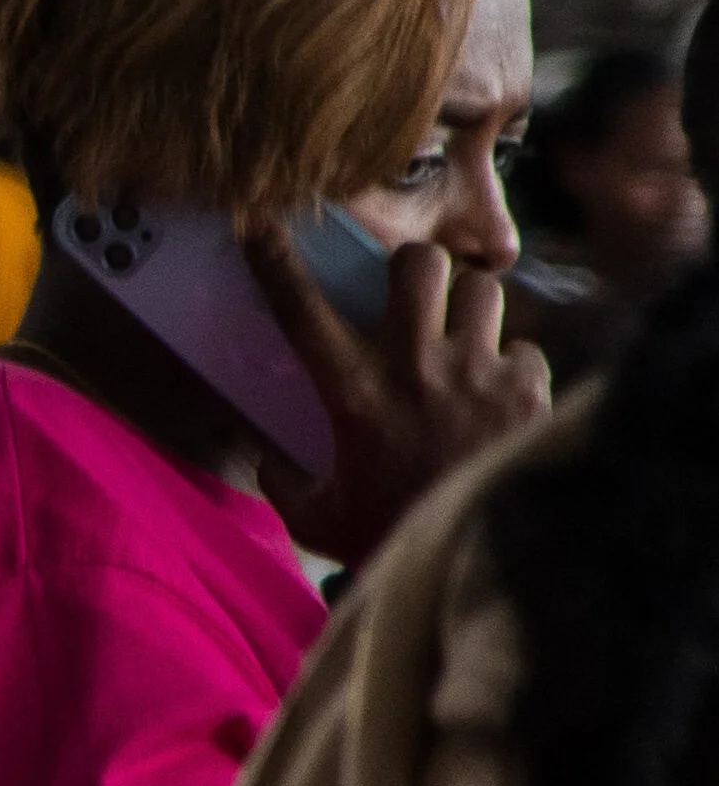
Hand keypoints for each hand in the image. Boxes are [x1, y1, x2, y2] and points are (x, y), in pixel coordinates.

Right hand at [260, 236, 551, 562]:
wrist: (471, 561)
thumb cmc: (386, 536)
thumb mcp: (314, 517)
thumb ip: (283, 480)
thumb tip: (267, 457)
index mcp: (351, 393)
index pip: (300, 310)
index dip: (274, 261)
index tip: (256, 224)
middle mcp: (413, 368)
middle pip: (418, 264)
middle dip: (414, 266)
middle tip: (412, 291)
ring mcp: (476, 374)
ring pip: (481, 290)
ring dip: (470, 309)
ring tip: (464, 336)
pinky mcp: (527, 390)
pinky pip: (525, 350)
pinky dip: (514, 366)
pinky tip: (503, 394)